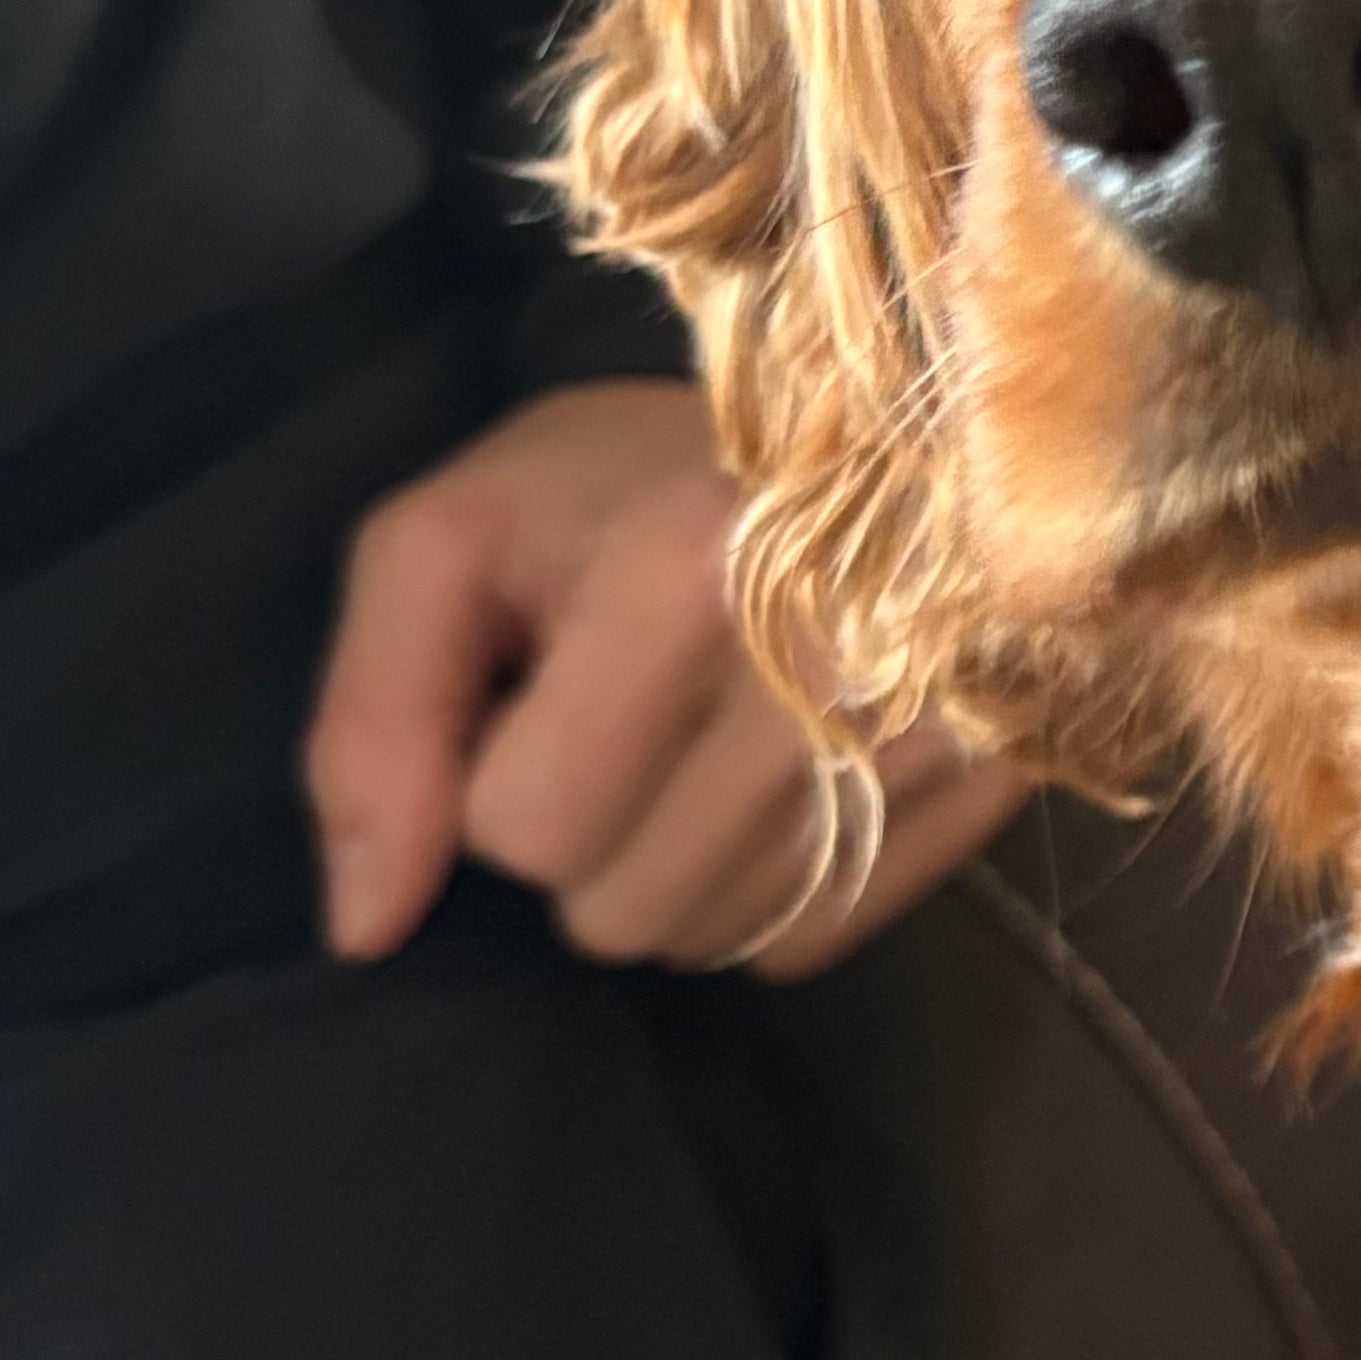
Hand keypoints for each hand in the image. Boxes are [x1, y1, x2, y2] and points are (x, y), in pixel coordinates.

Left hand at [304, 380, 1022, 974]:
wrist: (850, 418)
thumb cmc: (629, 476)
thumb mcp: (453, 540)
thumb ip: (374, 718)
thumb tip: (365, 927)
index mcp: (689, 566)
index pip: (525, 826)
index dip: (495, 773)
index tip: (539, 688)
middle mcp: (834, 660)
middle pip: (623, 910)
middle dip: (589, 837)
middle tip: (622, 725)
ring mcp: (935, 732)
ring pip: (719, 940)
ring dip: (676, 874)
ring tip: (698, 748)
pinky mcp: (994, 784)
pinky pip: (817, 939)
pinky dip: (774, 888)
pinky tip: (777, 783)